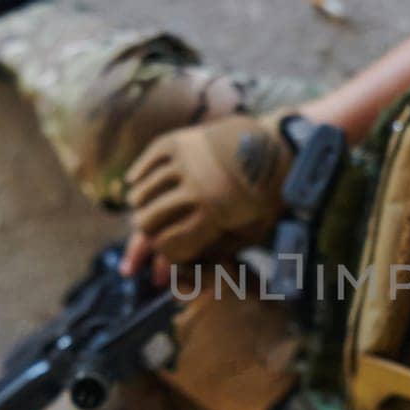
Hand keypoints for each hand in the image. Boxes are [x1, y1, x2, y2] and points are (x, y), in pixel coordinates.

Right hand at [122, 112, 292, 264]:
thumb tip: (173, 268)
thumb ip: (212, 252)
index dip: (163, 255)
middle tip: (145, 237)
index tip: (165, 255)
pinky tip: (136, 185)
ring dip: (140, 207)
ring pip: (141, 193)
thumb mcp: (247, 234)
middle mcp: (195, 185)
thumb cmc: (262, 199)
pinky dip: (138, 177)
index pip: (168, 244)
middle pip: (148, 221)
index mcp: (215, 212)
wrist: (274, 147)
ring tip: (142, 213)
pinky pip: (145, 163)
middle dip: (145, 235)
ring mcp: (184, 160)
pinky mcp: (177, 141)